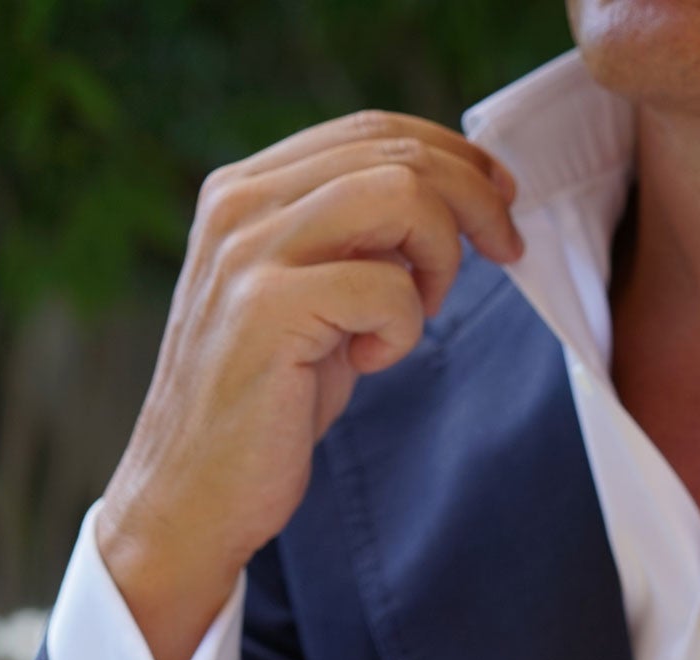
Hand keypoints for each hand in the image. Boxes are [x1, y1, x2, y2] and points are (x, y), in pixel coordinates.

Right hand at [99, 110, 523, 659]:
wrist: (194, 490)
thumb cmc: (269, 399)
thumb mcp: (318, 297)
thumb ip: (361, 240)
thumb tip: (454, 199)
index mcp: (247, 187)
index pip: (372, 130)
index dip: (455, 154)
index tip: (503, 196)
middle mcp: (239, 203)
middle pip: (396, 154)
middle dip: (475, 200)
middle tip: (504, 251)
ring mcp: (247, 251)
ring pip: (399, 195)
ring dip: (441, 255)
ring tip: (420, 310)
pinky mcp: (266, 309)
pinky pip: (386, 286)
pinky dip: (404, 327)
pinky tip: (373, 361)